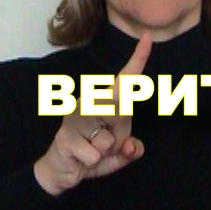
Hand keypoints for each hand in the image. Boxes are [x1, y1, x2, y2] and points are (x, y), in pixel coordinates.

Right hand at [34, 33, 152, 195]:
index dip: (138, 60)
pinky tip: (81, 158)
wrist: (62, 171)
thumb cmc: (93, 153)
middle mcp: (88, 102)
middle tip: (107, 144)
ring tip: (91, 150)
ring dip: (105, 152)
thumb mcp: (120, 154)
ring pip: (108, 140)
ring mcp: (74, 117)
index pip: (124, 79)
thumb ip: (133, 149)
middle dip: (119, 133)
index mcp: (105, 101)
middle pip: (118, 107)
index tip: (147, 38)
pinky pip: (95, 155)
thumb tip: (134, 147)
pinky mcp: (65, 136)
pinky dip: (93, 162)